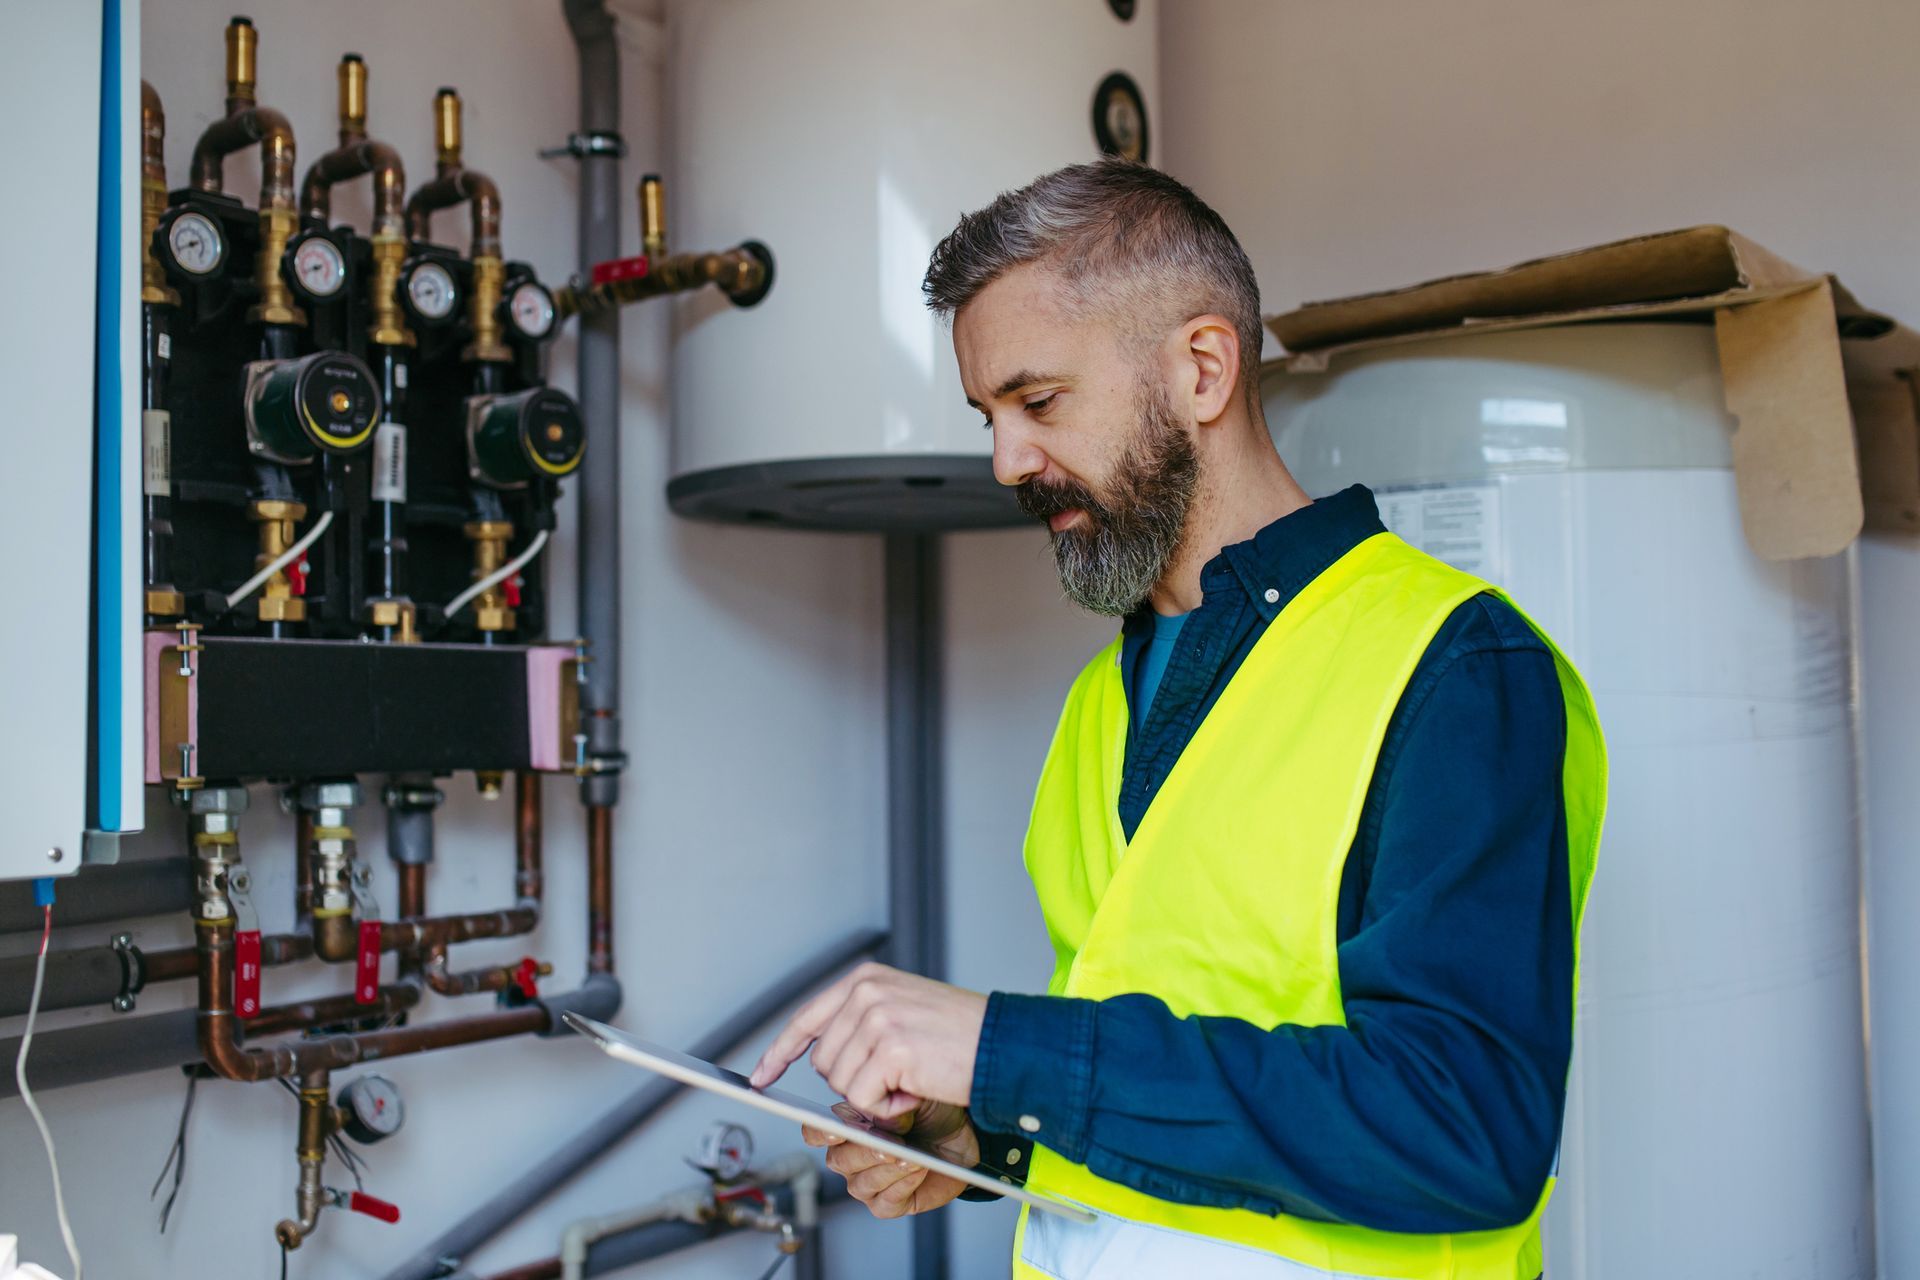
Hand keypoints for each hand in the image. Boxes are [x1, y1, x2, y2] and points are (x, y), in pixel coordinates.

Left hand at [750, 962, 987, 1119]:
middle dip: (855, 1083)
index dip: (780, 1052)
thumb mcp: (904, 1013)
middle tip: (898, 1078)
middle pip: (824, 1062)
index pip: (808, 1018)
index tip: (760, 1075)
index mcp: (867, 980)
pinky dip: (890, 1108)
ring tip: (914, 1078)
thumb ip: (862, 1027)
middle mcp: (867, 991)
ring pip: (843, 1085)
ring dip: (877, 1097)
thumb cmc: (963, 1037)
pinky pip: (865, 1100)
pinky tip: (917, 1090)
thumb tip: (824, 1064)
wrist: (1005, 1045)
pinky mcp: (890, 1048)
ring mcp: (877, 1017)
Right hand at [801, 1100, 978, 1218]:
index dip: (819, 1133)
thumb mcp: (910, 1094)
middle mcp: (850, 1156)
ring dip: (887, 1170)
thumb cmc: (931, 1111)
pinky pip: (884, 1202)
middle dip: (866, 1151)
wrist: (961, 1134)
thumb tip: (875, 1119)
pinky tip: (917, 1171)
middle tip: (890, 1143)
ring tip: (911, 1157)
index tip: (837, 1131)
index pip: (814, 1131)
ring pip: (860, 1184)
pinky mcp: (887, 1204)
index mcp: (847, 1125)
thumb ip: (886, 1103)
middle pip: (839, 1160)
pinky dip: (901, 1187)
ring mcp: (866, 1183)